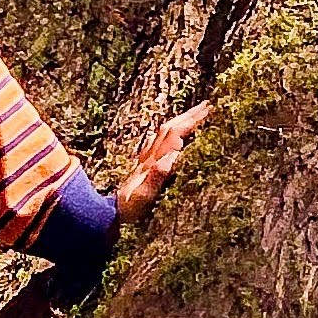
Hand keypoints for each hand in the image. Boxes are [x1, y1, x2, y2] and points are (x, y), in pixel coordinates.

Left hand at [111, 102, 212, 227]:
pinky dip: (170, 132)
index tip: (207, 112)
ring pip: (164, 132)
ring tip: (195, 114)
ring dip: (180, 120)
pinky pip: (158, 140)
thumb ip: (156, 176)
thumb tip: (171, 158)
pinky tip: (171, 133)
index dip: (191, 122)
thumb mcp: (144, 196)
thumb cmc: (130, 207)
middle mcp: (149, 155)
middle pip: (169, 128)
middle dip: (189, 115)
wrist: (110, 212)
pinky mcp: (143, 164)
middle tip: (207, 105)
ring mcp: (145, 158)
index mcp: (153, 160)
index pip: (174, 134)